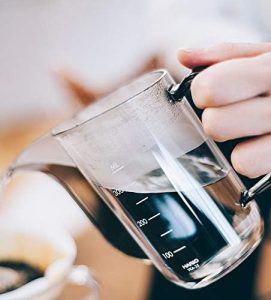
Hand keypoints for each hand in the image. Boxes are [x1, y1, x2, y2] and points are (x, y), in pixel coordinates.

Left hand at [178, 43, 270, 177]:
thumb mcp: (263, 56)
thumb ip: (224, 54)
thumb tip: (183, 55)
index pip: (209, 88)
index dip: (202, 91)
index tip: (210, 92)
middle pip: (216, 124)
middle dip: (215, 120)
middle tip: (230, 112)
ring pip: (237, 155)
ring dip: (232, 144)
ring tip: (246, 130)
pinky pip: (248, 167)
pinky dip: (247, 159)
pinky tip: (256, 145)